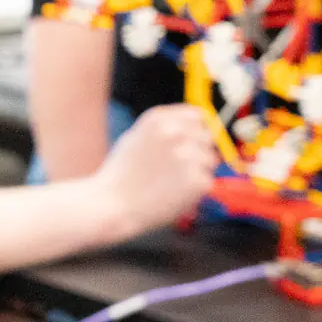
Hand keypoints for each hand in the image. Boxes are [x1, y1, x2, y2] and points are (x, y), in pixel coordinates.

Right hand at [93, 104, 217, 233]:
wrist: (111, 206)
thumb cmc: (120, 175)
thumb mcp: (136, 137)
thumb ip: (165, 129)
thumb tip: (196, 127)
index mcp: (160, 118)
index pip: (198, 116)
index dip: (197, 131)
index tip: (191, 144)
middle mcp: (176, 132)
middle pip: (207, 138)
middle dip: (198, 152)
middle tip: (175, 171)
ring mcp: (188, 156)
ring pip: (210, 161)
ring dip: (197, 172)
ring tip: (169, 184)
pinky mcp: (197, 180)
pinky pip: (207, 182)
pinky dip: (194, 191)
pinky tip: (172, 194)